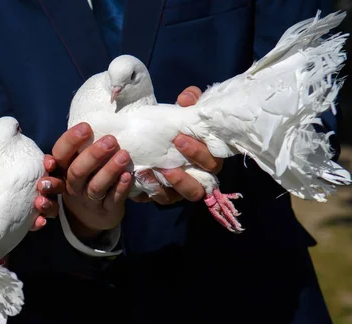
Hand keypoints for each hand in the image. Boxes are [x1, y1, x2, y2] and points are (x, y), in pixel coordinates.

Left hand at [0, 156, 63, 231]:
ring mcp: (37, 207)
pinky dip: (40, 222)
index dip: (49, 162)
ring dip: (49, 203)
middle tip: (43, 184)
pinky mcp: (32, 222)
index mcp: (28, 171)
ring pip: (52, 204)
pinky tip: (37, 222)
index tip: (47, 162)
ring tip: (39, 202)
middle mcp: (37, 188)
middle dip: (52, 183)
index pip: (44, 164)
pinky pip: (40, 222)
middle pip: (54, 184)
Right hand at [52, 123, 131, 238]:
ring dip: (109, 170)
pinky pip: (112, 200)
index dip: (71, 141)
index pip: (60, 154)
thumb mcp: (79, 164)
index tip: (86, 127)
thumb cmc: (87, 179)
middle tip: (111, 140)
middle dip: (93, 155)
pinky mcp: (106, 210)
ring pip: (95, 187)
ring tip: (124, 155)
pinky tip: (128, 176)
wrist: (91, 217)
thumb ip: (83, 146)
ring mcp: (88, 200)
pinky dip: (120, 188)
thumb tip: (103, 115)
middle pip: (77, 172)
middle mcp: (73, 185)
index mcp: (64, 170)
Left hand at [132, 86, 222, 204]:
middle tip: (167, 163)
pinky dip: (151, 190)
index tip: (179, 138)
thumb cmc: (176, 127)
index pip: (212, 162)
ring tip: (154, 171)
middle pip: (199, 188)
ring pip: (181, 197)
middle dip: (185, 177)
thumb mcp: (183, 112)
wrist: (153, 136)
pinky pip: (160, 198)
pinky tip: (139, 176)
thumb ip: (189, 102)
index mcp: (207, 159)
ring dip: (170, 187)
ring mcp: (180, 190)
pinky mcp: (163, 195)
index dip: (199, 153)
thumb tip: (187, 98)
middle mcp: (197, 178)